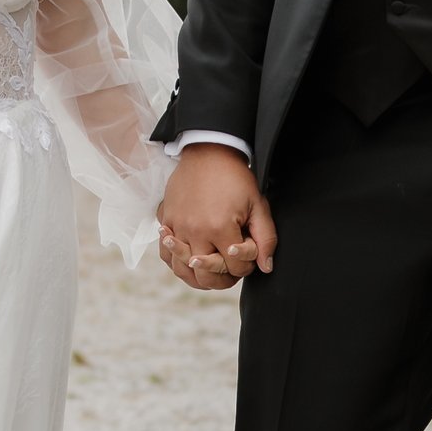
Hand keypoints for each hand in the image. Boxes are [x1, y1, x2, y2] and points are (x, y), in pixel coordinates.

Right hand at [155, 144, 277, 289]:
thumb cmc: (235, 178)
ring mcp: (176, 227)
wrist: (208, 151)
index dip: (245, 267)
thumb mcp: (258, 205)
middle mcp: (195, 231)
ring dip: (197, 277)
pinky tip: (188, 260)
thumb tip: (266, 267)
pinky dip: (176, 263)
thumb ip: (265, 238)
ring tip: (210, 272)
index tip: (248, 256)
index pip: (234, 267)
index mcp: (220, 228)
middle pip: (206, 276)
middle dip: (223, 279)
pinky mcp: (165, 220)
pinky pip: (165, 255)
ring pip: (182, 271)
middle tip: (231, 272)